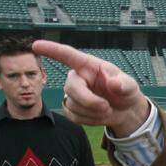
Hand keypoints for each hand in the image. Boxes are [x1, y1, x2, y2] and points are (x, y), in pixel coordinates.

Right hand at [32, 40, 149, 136]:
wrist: (125, 111)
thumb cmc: (125, 92)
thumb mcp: (130, 86)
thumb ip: (125, 84)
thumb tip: (114, 83)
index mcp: (89, 66)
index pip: (68, 55)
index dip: (52, 50)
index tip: (36, 45)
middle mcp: (77, 77)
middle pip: (71, 88)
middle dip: (89, 101)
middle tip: (107, 107)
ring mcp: (72, 94)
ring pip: (73, 104)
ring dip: (93, 112)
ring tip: (107, 109)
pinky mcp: (71, 109)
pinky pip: (74, 117)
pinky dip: (90, 120)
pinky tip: (99, 115)